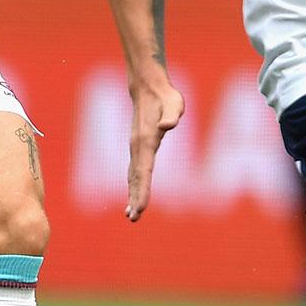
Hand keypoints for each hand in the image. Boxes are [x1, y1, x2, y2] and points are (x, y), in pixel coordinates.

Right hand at [125, 80, 183, 221]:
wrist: (148, 87)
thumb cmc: (165, 96)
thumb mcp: (174, 103)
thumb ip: (171, 115)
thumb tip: (167, 126)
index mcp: (145, 141)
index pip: (144, 171)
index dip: (142, 190)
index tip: (141, 207)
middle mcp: (137, 147)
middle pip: (135, 178)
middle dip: (135, 198)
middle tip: (133, 218)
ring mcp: (135, 147)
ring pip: (132, 176)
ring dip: (132, 195)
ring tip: (131, 215)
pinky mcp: (138, 147)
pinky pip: (134, 171)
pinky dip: (133, 185)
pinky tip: (133, 196)